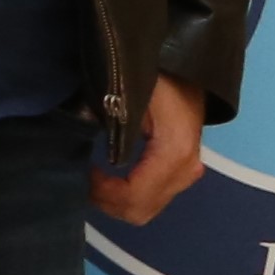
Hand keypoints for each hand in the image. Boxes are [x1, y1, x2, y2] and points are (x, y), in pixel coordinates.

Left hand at [93, 77, 205, 224]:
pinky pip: (154, 196)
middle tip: (86, 177)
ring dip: (117, 200)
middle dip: (108, 201)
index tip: (85, 170)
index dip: (103, 192)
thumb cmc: (156, 76)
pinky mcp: (185, 169)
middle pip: (141, 210)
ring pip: (147, 208)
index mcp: (174, 152)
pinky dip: (130, 194)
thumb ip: (113, 128)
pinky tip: (113, 174)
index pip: (134, 196)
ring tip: (97, 175)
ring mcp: (189, 172)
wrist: (187, 64)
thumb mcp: (129, 96)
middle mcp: (187, 169)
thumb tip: (94, 153)